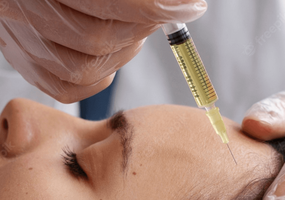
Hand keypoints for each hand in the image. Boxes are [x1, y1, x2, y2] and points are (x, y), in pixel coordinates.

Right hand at [0, 0, 205, 102]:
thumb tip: (188, 3)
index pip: (106, 2)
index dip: (154, 9)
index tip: (191, 6)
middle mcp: (23, 11)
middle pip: (97, 39)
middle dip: (142, 29)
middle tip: (160, 12)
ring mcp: (22, 42)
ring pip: (86, 69)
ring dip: (124, 51)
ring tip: (132, 29)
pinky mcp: (27, 65)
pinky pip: (71, 88)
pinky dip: (102, 76)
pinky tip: (112, 51)